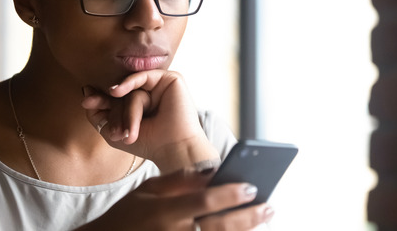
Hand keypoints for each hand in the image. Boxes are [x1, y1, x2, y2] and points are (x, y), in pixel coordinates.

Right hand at [76, 168, 273, 230]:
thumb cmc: (128, 215)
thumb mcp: (147, 190)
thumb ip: (179, 180)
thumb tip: (212, 171)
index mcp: (164, 212)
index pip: (204, 201)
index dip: (230, 194)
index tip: (251, 186)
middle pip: (220, 226)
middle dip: (248, 216)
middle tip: (268, 205)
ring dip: (244, 230)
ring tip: (262, 216)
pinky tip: (242, 230)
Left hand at [81, 70, 219, 170]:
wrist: (173, 149)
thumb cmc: (148, 144)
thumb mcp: (113, 131)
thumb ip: (97, 113)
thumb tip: (86, 90)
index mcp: (140, 104)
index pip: (116, 97)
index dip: (100, 99)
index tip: (86, 102)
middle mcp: (150, 93)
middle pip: (122, 93)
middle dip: (110, 108)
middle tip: (104, 122)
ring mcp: (160, 86)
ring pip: (132, 90)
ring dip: (126, 112)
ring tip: (126, 134)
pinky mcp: (171, 79)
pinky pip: (143, 76)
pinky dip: (128, 83)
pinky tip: (116, 91)